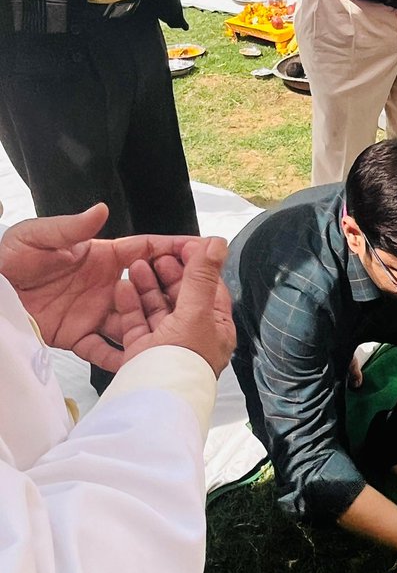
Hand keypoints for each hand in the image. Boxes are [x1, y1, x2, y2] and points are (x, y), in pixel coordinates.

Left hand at [0, 203, 199, 369]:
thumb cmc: (11, 258)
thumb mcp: (39, 236)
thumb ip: (71, 227)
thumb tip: (101, 209)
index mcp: (102, 256)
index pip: (145, 251)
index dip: (173, 249)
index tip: (201, 250)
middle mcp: (105, 285)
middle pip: (148, 290)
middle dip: (173, 294)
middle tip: (199, 300)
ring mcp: (94, 312)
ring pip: (133, 322)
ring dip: (152, 329)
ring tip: (174, 337)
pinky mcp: (78, 336)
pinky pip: (103, 350)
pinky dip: (118, 358)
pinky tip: (135, 364)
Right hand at [116, 238, 235, 375]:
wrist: (154, 399)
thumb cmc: (183, 363)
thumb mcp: (197, 312)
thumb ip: (203, 277)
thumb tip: (218, 244)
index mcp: (216, 328)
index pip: (210, 288)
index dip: (197, 264)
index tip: (184, 246)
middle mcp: (193, 336)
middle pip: (181, 296)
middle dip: (168, 272)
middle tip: (156, 255)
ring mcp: (166, 343)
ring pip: (156, 307)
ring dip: (147, 284)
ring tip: (135, 265)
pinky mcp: (143, 351)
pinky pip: (136, 322)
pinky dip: (129, 304)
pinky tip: (123, 287)